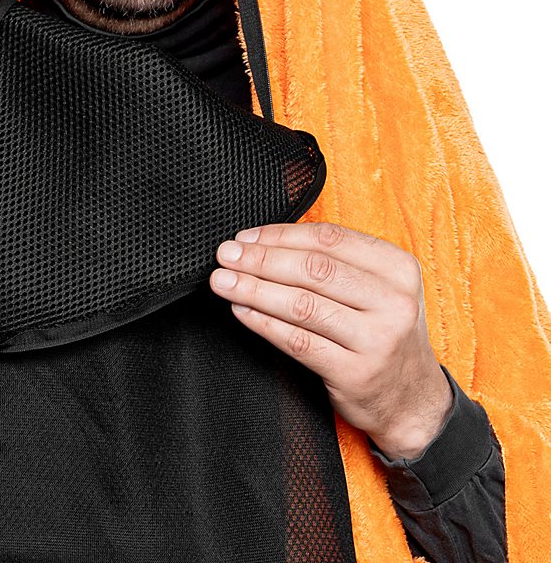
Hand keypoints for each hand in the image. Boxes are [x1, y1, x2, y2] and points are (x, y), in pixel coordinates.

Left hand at [209, 221, 452, 458]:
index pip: (329, 239)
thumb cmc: (382, 333)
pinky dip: (264, 323)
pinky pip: (299, 341)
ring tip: (223, 282)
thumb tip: (264, 241)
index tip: (246, 237)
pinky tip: (242, 312)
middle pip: (313, 269)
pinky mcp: (356, 373)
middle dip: (260, 259)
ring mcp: (378, 339)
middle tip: (226, 255)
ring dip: (254, 289)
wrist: (412, 401)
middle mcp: (394, 300)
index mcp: (398, 267)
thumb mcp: (379, 288)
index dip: (280, 235)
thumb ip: (336, 262)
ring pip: (302, 304)